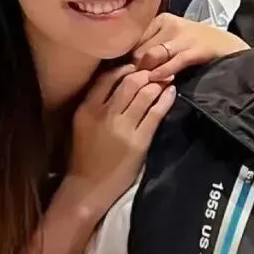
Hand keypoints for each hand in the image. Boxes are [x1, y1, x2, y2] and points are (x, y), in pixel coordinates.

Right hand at [64, 65, 175, 211]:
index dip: (124, 69)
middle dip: (145, 73)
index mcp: (86, 109)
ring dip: (158, 83)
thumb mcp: (82, 126)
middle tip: (156, 71)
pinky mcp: (139, 140)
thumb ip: (95, 105)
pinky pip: (156, 112)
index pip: (107, 78)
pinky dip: (166, 99)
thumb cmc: (84, 157)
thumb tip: (116, 86)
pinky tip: (172, 92)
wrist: (87, 188)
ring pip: (145, 93)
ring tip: (166, 79)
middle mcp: (104, 114)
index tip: (136, 66)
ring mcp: (123, 127)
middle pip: (129, 82)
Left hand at [132, 13, 248, 82]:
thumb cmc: (197, 45)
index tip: (123, 72)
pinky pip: (172, 62)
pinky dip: (162, 73)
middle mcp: (170, 24)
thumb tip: (128, 63)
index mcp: (161, 19)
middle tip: (132, 83)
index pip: (134, 38)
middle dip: (135, 67)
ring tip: (143, 84)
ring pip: (152, 55)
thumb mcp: (172, 40)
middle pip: (140, 48)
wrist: (229, 46)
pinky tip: (158, 80)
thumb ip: (152, 47)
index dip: (126, 57)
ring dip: (146, 72)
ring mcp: (184, 36)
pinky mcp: (196, 48)